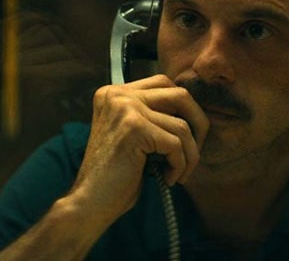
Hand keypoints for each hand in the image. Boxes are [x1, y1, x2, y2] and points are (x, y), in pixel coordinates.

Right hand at [67, 75, 208, 227]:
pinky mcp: (134, 128)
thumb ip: (153, 115)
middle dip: (198, 124)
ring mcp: (125, 109)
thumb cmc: (116, 176)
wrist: (89, 204)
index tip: (188, 135)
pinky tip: (168, 179)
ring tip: (179, 173)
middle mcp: (118, 95)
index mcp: (114, 93)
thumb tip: (194, 110)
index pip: (164, 84)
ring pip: (182, 126)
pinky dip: (180, 165)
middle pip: (180, 95)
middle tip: (194, 152)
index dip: (185, 108)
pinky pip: (176, 144)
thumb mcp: (133, 134)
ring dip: (190, 154)